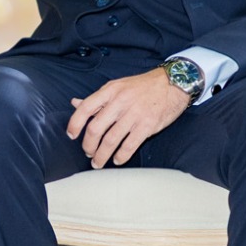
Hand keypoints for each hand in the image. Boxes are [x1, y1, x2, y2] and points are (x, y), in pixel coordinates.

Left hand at [66, 68, 189, 167]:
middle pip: (95, 128)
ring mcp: (134, 114)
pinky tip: (116, 160)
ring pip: (111, 140)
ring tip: (98, 162)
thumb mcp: (117, 86)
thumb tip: (75, 103)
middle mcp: (120, 102)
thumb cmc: (143, 86)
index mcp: (110, 91)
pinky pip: (129, 146)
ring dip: (101, 155)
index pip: (85, 108)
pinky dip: (120, 156)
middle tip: (88, 153)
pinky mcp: (147, 126)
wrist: (173, 83)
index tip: (71, 135)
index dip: (75, 123)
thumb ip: (97, 98)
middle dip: (88, 145)